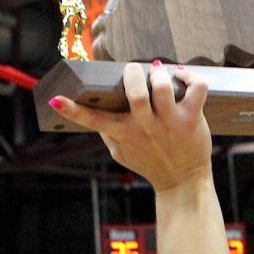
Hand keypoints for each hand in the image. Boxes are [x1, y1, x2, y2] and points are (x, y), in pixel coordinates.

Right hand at [49, 62, 211, 191]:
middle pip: (134, 92)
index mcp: (124, 134)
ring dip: (159, 74)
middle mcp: (145, 127)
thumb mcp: (122, 153)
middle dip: (131, 73)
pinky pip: (197, 89)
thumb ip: (108, 133)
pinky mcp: (192, 120)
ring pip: (163, 87)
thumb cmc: (151, 164)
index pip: (94, 121)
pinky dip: (191, 77)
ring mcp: (170, 123)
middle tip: (132, 71)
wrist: (182, 183)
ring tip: (158, 73)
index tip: (56, 100)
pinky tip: (183, 77)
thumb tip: (91, 112)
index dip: (72, 110)